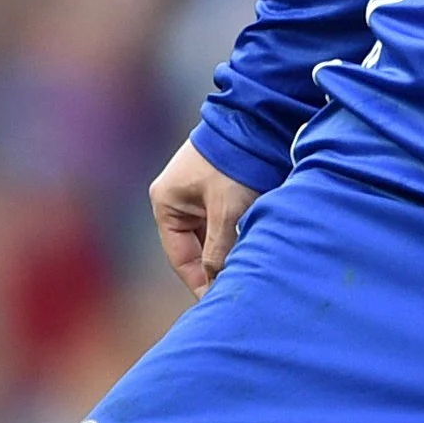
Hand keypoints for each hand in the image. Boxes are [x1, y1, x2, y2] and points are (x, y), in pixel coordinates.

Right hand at [149, 139, 259, 294]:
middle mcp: (177, 200)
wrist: (256, 120)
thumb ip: (219, 249)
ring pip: (214, 236)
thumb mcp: (227, 210)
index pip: (181, 258)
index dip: (199, 283)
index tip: (218, 302)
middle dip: (217, 267)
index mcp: (166, 203)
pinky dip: (239, 235)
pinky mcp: (219, 188)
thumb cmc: (235, 162)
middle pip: (197, 248)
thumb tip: (216, 283)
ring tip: (251, 270)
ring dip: (231, 251)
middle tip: (239, 289)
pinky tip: (257, 248)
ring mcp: (198, 193)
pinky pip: (226, 222)